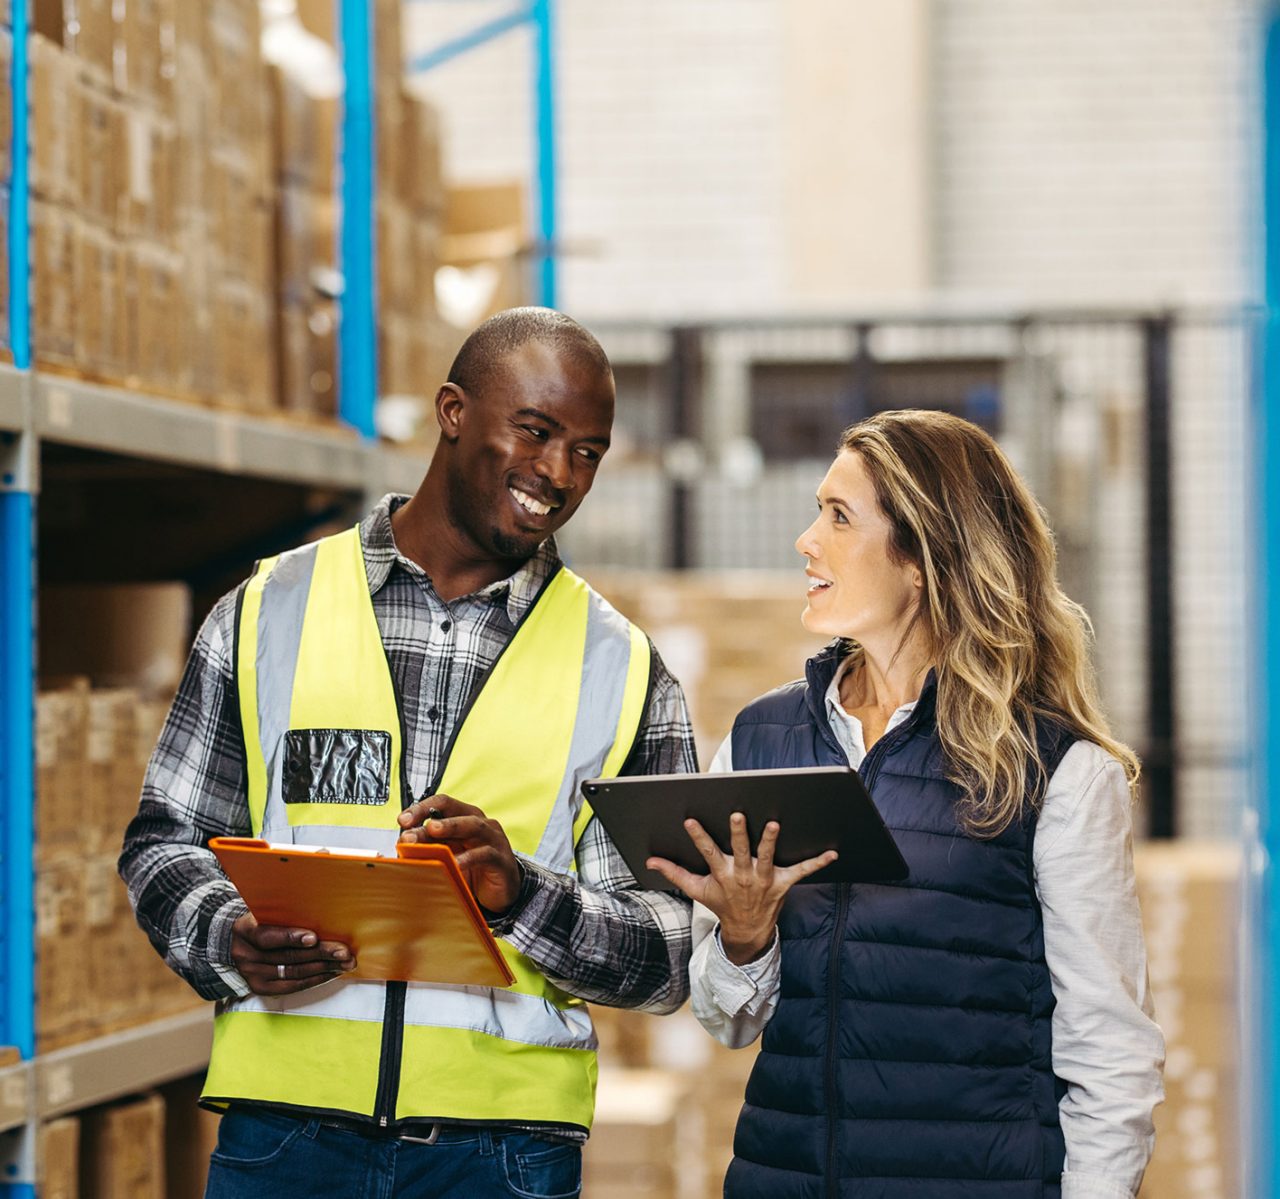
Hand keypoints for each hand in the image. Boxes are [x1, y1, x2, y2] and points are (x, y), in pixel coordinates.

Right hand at [230, 913, 355, 995]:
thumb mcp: (264, 912)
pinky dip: (314, 979)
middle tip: (343, 952)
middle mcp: (246, 955)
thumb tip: (322, 912)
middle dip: (320, 954)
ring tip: (345, 963)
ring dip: (323, 968)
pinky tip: (331, 972)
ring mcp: (252, 974)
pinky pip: (292, 986)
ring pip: (293, 972)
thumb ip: (284, 914)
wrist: (235, 942)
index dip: (291, 937)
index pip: (267, 937)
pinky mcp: (261, 988)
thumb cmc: (260, 921)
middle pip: (287, 957)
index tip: (313, 938)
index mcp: (245, 930)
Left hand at [397, 794, 521, 912]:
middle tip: (411, 831)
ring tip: (433, 830)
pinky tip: (454, 864)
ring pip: (473, 825)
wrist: (501, 891)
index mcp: (464, 817)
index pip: (442, 803)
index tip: (402, 820)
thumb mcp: (448, 854)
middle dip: (430, 818)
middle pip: (454, 811)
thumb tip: (404, 843)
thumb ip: (430, 846)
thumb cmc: (473, 868)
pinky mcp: (501, 858)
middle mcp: (479, 823)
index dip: (421, 808)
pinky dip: (468, 858)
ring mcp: (493, 838)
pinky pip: (484, 854)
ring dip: (451, 825)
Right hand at [647, 814, 835, 965]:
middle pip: (740, 851)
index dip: (699, 837)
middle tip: (736, 815)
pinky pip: (802, 871)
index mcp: (722, 874)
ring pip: (767, 857)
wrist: (748, 930)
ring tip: (773, 824)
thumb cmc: (722, 903)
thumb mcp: (697, 890)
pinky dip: (818, 862)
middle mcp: (743, 875)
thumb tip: (650, 862)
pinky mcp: (783, 883)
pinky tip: (832, 852)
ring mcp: (764, 880)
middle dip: (738, 834)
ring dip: (770, 841)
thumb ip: (675, 873)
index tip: (690, 820)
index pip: (707, 852)